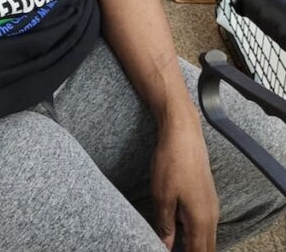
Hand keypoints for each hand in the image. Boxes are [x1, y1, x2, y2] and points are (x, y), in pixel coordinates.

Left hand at [150, 115, 218, 251]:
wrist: (184, 132)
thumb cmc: (172, 161)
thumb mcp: (162, 195)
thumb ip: (165, 225)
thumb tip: (165, 247)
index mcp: (200, 219)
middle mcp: (211, 215)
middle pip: (206, 248)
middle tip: (172, 250)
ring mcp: (211, 205)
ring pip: (206, 237)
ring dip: (194, 245)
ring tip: (175, 245)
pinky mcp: (207, 196)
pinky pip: (204, 224)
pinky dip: (195, 233)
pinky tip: (180, 231)